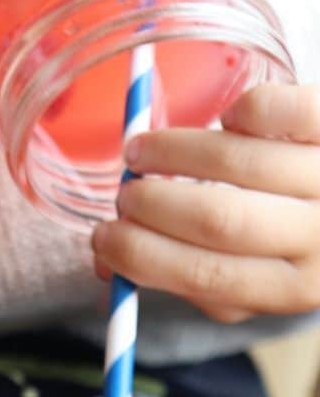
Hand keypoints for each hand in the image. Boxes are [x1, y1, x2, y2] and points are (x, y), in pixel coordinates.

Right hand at [91, 83, 319, 321]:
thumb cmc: (290, 233)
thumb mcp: (253, 276)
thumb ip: (185, 272)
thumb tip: (105, 261)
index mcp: (294, 286)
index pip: (208, 276)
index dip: (143, 255)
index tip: (102, 236)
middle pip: (220, 220)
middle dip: (151, 203)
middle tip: (124, 191)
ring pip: (238, 161)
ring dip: (173, 152)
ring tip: (144, 149)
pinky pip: (276, 110)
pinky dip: (239, 111)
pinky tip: (227, 120)